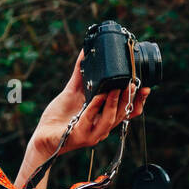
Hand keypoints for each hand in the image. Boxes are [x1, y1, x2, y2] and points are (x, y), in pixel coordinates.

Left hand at [31, 50, 149, 157]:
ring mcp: (92, 134)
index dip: (139, 101)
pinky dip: (94, 108)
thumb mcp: (73, 92)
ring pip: (110, 119)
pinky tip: (96, 97)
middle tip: (132, 83)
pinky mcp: (80, 137)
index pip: (128, 111)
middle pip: (122, 113)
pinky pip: (89, 121)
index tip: (146, 87)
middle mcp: (102, 127)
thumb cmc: (60, 116)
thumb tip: (85, 52)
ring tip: (116, 88)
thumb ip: (81, 74)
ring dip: (114, 103)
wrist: (43, 135)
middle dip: (129, 98)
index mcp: (105, 117)